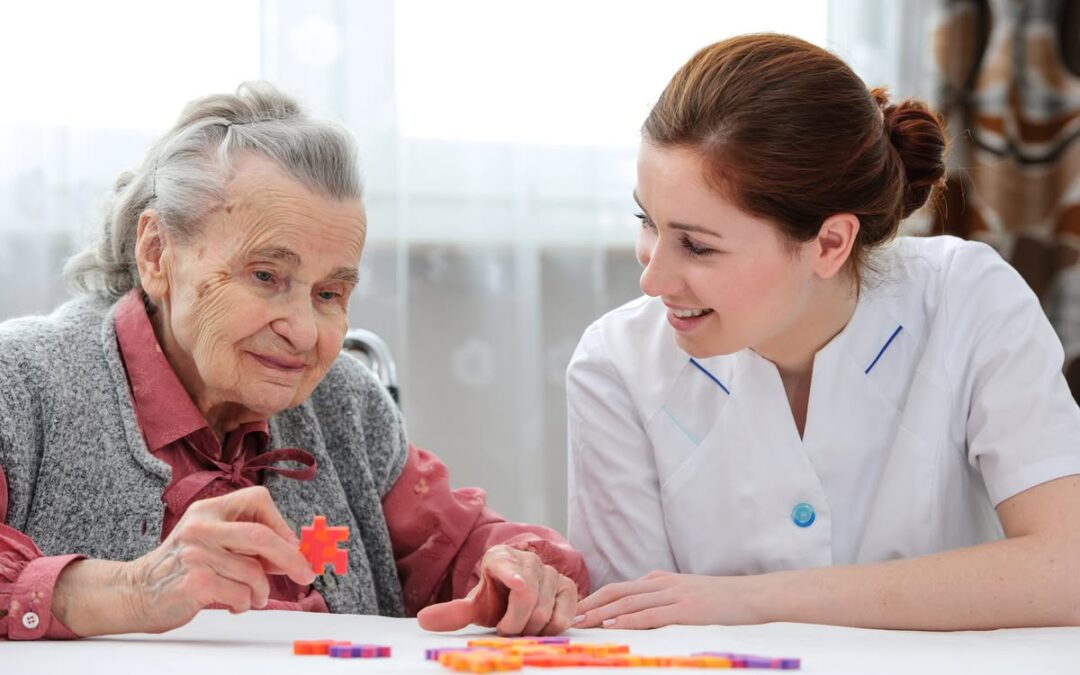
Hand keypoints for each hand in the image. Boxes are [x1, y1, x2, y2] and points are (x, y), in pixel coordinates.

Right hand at [54, 486, 315, 635]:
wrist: (134, 593)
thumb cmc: (180, 568)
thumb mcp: (209, 540)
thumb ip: (244, 541)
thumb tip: (294, 551)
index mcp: (209, 510)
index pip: (257, 499)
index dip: (281, 523)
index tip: (292, 545)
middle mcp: (202, 527)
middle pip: (262, 536)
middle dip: (291, 557)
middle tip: (306, 573)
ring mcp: (196, 554)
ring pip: (254, 572)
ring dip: (261, 592)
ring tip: (252, 598)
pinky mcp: (195, 582)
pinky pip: (240, 594)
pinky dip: (245, 604)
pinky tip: (232, 605)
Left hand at [417, 545, 578, 635]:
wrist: (517, 594)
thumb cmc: (495, 598)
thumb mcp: (474, 606)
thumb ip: (453, 613)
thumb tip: (424, 620)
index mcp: (499, 558)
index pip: (506, 566)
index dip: (512, 576)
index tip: (517, 586)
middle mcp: (529, 559)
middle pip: (527, 598)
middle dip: (514, 623)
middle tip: (507, 628)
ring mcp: (551, 571)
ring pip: (545, 611)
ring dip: (531, 628)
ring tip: (522, 625)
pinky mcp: (569, 586)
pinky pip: (564, 615)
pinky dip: (552, 628)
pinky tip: (541, 624)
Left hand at [573, 570, 764, 628]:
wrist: (754, 596)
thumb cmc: (722, 601)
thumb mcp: (686, 594)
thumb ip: (662, 599)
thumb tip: (637, 611)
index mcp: (660, 580)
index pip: (620, 588)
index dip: (596, 598)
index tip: (576, 609)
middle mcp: (662, 584)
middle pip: (617, 592)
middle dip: (591, 604)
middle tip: (569, 616)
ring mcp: (674, 595)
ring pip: (628, 602)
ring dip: (602, 612)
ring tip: (582, 622)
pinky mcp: (685, 609)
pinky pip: (650, 614)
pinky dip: (628, 618)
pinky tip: (613, 624)